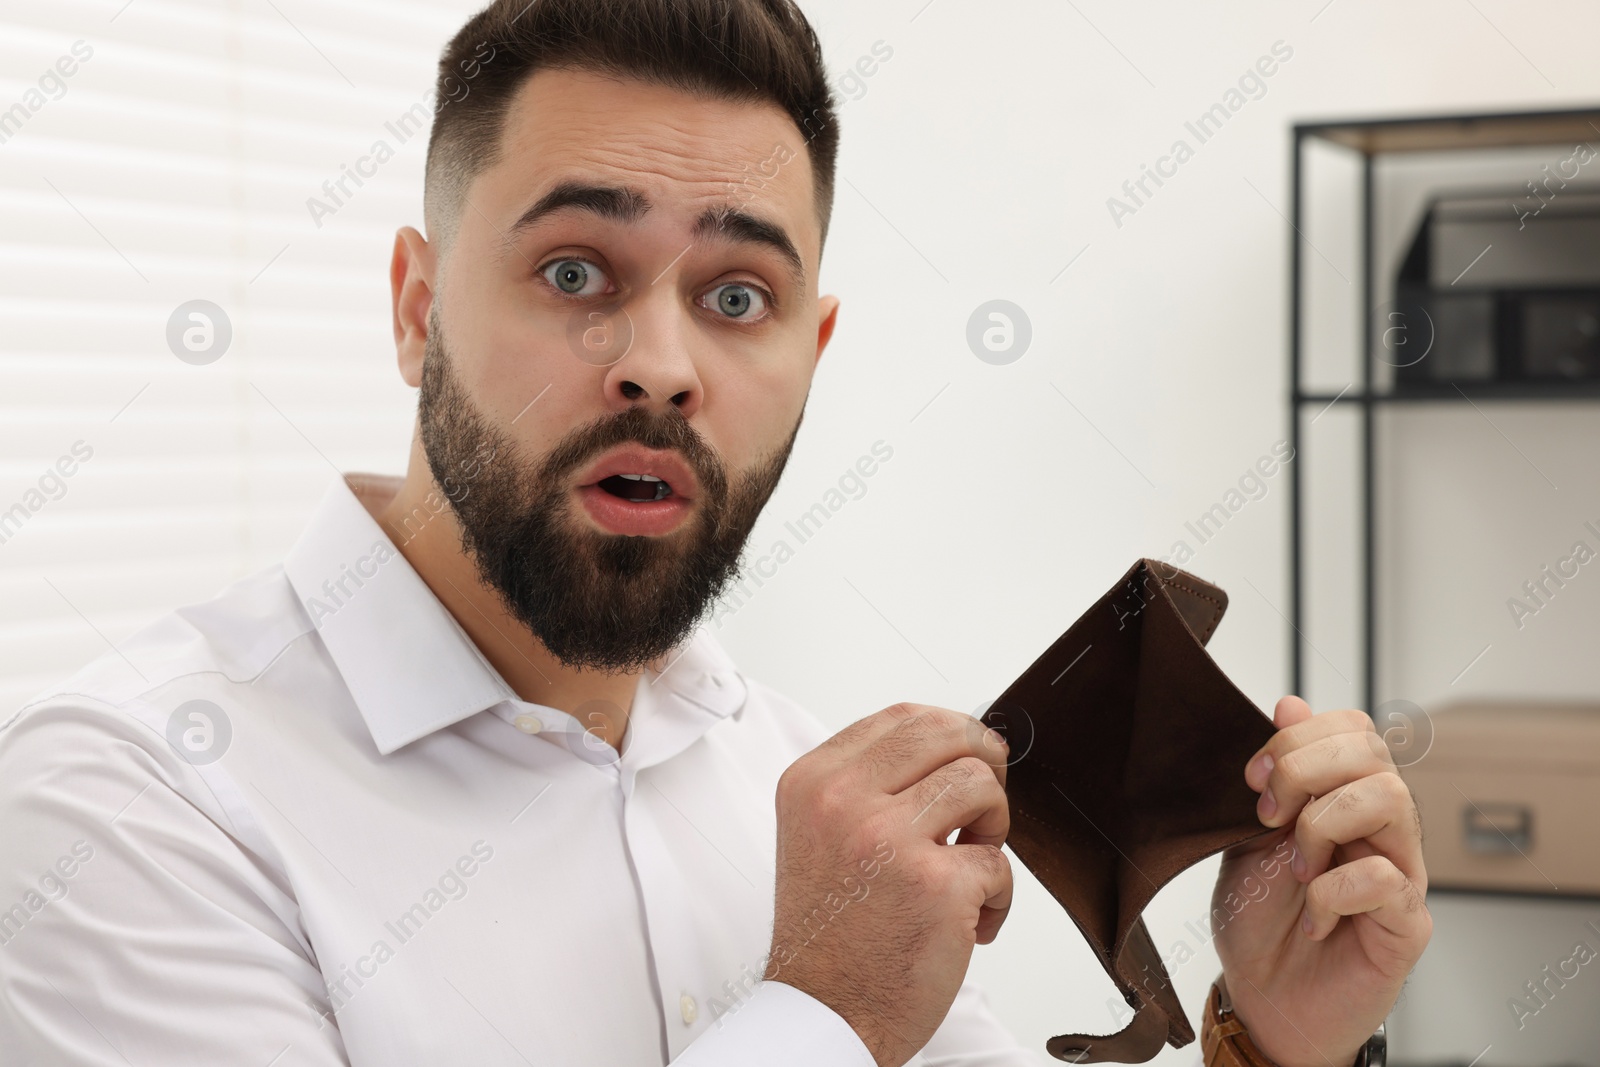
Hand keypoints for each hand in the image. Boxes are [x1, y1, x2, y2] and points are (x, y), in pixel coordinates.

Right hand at [767, 703, 1012, 1066]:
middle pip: (946, 734)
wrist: (823, 1011)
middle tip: (983, 801)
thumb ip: (868, 786)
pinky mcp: (937, 885)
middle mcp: (843, 802)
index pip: (901, 718)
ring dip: (993, 824)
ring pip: (980, 785)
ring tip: (972, 858)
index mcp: (814, 782)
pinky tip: (971, 920)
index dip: (950, 731)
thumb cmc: (829, 932)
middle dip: (983, 760)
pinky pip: (1000, 863)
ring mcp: (890, 840)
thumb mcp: (819, 832)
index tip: (966, 755)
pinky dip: (997, 895)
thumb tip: (945, 751)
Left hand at [1212, 696, 1429, 1066]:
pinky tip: (1312, 912)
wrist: (1260, 999)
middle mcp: (1377, 828)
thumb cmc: (1258, 922)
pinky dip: (1333, 889)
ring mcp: (1399, 872)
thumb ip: (1270, 776)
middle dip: (1305, 769)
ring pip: (1391, 799)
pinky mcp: (1406, 922)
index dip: (1299, 737)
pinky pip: (1386, 877)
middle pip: (1373, 752)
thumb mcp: (1246, 835)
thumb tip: (1290, 702)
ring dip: (1324, 823)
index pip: (1352, 729)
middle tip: (1269, 813)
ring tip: (1296, 864)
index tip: (1252, 776)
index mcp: (1340, 798)